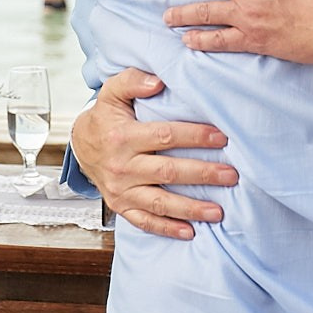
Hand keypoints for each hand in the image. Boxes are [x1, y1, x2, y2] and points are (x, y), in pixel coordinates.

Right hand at [69, 68, 235, 240]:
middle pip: (167, 172)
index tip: (222, 137)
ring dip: (190, 208)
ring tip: (219, 212)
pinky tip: (190, 232)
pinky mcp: (121, 206)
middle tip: (232, 175)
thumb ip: (132, 81)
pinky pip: (144, 222)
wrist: (81, 145)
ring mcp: (120, 190)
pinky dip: (167, 229)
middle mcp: (121, 166)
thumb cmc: (106, 117)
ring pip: (159, 202)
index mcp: (122, 137)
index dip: (195, 136)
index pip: (164, 136)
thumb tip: (158, 81)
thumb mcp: (112, 92)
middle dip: (202, 174)